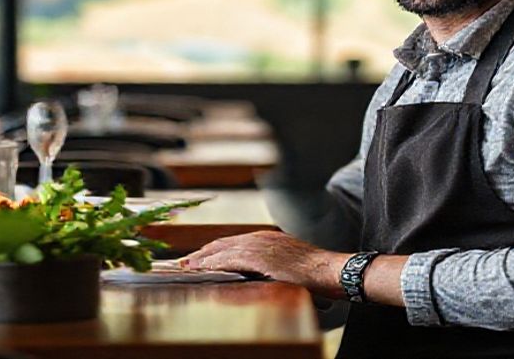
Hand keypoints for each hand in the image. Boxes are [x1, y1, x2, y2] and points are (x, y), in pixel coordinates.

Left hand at [181, 231, 348, 298]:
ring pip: (222, 250)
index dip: (214, 250)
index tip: (198, 258)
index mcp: (266, 239)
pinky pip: (229, 260)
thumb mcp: (289, 262)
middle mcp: (260, 238)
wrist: (329, 269)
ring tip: (186, 266)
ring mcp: (259, 246)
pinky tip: (201, 269)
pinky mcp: (259, 258)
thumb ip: (271, 264)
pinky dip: (212, 264)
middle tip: (184, 262)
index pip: (233, 243)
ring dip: (201, 259)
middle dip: (202, 253)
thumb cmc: (314, 271)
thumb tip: (258, 274)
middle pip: (222, 243)